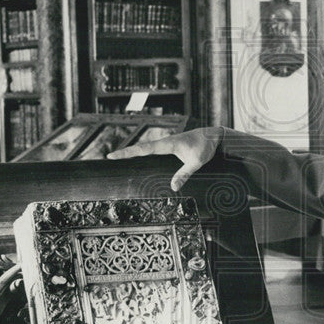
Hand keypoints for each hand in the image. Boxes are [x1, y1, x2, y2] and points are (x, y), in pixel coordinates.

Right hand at [107, 127, 223, 190]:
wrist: (213, 135)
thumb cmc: (205, 147)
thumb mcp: (196, 162)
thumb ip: (184, 174)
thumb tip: (173, 188)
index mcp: (168, 143)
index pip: (144, 149)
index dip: (128, 152)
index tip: (113, 155)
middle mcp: (165, 142)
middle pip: (141, 148)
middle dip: (126, 152)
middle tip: (110, 156)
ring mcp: (167, 143)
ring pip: (147, 148)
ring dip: (133, 152)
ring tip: (118, 158)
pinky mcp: (171, 146)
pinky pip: (154, 149)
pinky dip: (144, 152)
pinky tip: (139, 157)